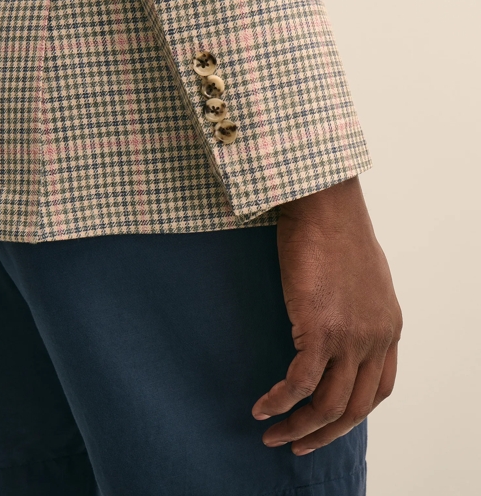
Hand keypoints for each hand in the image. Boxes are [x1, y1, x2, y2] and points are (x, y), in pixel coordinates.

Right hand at [251, 176, 402, 454]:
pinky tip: (262, 407)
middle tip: (298, 445)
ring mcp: (351, 337)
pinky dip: (279, 401)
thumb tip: (340, 324)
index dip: (353, 413)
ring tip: (273, 435)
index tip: (326, 422)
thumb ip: (361, 309)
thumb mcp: (364, 278)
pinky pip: (299, 383)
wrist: (324, 206)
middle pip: (357, 408)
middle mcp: (376, 338)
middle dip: (325, 433)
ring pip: (329, 404)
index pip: (379, 388)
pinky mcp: (320, 330)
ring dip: (299, 426)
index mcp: (389, 327)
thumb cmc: (336, 231)